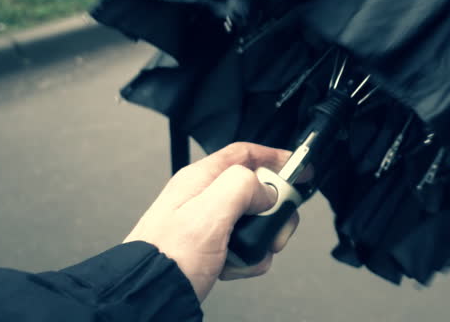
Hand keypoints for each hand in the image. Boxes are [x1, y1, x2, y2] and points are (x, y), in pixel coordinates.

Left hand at [124, 142, 298, 301]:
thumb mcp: (209, 212)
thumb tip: (266, 192)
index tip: (300, 168)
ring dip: (262, 239)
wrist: (149, 294)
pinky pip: (245, 245)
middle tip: (276, 225)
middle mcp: (205, 197)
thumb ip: (243, 187)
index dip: (276, 157)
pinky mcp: (213, 247)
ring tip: (251, 252)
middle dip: (275, 210)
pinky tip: (237, 265)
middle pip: (257, 190)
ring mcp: (209, 223)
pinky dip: (249, 257)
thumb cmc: (168, 256)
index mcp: (201, 178)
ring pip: (255, 221)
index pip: (246, 154)